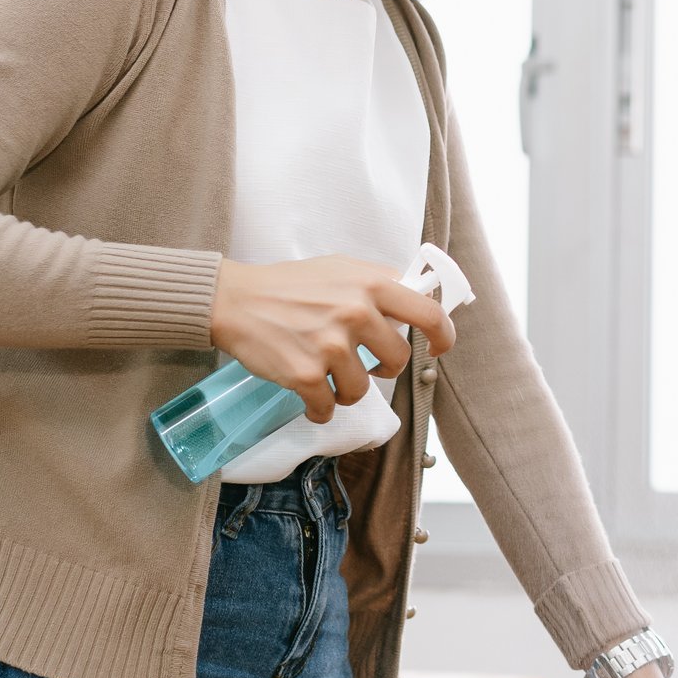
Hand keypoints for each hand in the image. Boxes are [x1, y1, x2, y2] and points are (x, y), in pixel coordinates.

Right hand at [209, 255, 455, 423]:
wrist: (235, 300)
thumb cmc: (289, 285)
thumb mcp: (340, 268)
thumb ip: (377, 282)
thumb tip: (416, 295)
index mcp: (371, 284)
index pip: (429, 314)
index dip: (443, 336)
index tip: (438, 349)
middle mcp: (356, 313)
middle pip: (398, 360)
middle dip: (384, 370)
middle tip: (366, 366)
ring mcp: (331, 346)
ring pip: (361, 390)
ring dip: (347, 391)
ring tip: (328, 376)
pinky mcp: (305, 374)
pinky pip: (327, 407)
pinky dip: (320, 409)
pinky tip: (310, 398)